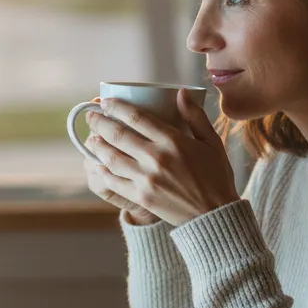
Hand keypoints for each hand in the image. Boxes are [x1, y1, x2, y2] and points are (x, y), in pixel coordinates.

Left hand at [84, 89, 239, 225]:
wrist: (215, 215)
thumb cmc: (216, 176)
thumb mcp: (212, 142)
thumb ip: (195, 116)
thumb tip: (180, 92)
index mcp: (173, 141)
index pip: (137, 117)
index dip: (117, 107)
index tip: (107, 102)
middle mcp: (157, 158)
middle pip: (118, 135)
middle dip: (100, 123)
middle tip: (91, 116)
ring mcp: (147, 179)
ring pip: (112, 157)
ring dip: (97, 145)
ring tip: (91, 138)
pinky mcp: (141, 197)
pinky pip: (114, 181)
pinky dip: (103, 171)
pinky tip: (97, 164)